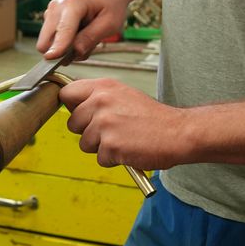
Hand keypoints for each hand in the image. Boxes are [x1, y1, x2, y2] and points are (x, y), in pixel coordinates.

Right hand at [36, 0, 127, 60]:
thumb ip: (92, 37)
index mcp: (73, 4)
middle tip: (86, 46)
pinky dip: (65, 45)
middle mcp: (57, 7)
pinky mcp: (49, 20)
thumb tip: (76, 52)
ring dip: (66, 49)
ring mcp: (51, 13)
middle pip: (46, 40)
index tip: (51, 59)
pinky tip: (78, 35)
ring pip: (49, 44)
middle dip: (63, 52)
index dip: (57, 47)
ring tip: (85, 37)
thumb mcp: (110, 23)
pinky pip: (52, 42)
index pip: (63, 30)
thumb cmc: (110, 5)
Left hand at [60, 78, 184, 170]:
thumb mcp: (123, 95)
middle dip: (87, 131)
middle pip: (72, 122)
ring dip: (100, 147)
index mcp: (104, 86)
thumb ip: (98, 98)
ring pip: (84, 143)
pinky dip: (113, 159)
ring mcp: (104, 123)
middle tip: (110, 131)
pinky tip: (128, 150)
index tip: (80, 113)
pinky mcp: (110, 145)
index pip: (67, 93)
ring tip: (122, 140)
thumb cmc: (152, 117)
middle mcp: (101, 101)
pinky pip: (100, 158)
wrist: (177, 132)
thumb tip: (74, 106)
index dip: (72, 106)